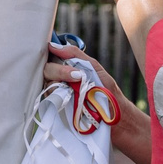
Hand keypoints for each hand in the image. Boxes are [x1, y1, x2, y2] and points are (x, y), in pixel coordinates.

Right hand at [45, 38, 149, 163]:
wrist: (116, 118)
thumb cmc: (108, 92)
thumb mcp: (95, 69)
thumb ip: (76, 55)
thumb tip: (54, 45)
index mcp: (66, 69)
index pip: (50, 58)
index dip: (49, 54)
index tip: (54, 53)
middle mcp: (58, 81)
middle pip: (45, 70)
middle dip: (58, 71)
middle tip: (76, 76)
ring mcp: (56, 95)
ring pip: (46, 84)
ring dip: (59, 84)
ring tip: (77, 89)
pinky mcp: (56, 110)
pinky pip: (48, 100)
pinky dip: (56, 97)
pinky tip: (67, 97)